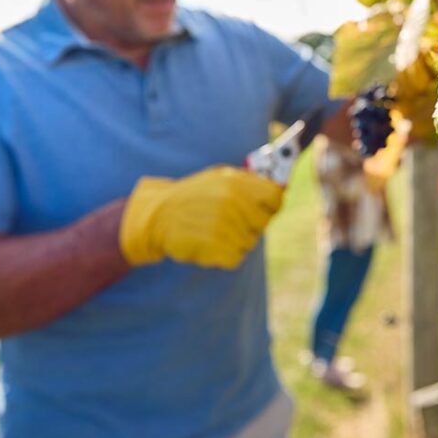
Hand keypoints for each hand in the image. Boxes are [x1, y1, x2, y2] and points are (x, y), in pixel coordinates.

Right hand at [119, 166, 284, 268]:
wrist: (157, 216)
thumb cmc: (192, 196)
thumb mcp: (218, 178)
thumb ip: (248, 182)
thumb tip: (281, 188)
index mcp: (235, 182)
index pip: (275, 197)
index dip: (271, 205)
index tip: (263, 209)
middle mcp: (232, 202)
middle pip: (263, 223)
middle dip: (250, 226)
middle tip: (229, 222)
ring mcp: (224, 226)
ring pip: (248, 243)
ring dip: (234, 241)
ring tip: (213, 231)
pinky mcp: (215, 248)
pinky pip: (235, 258)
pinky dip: (223, 256)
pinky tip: (208, 244)